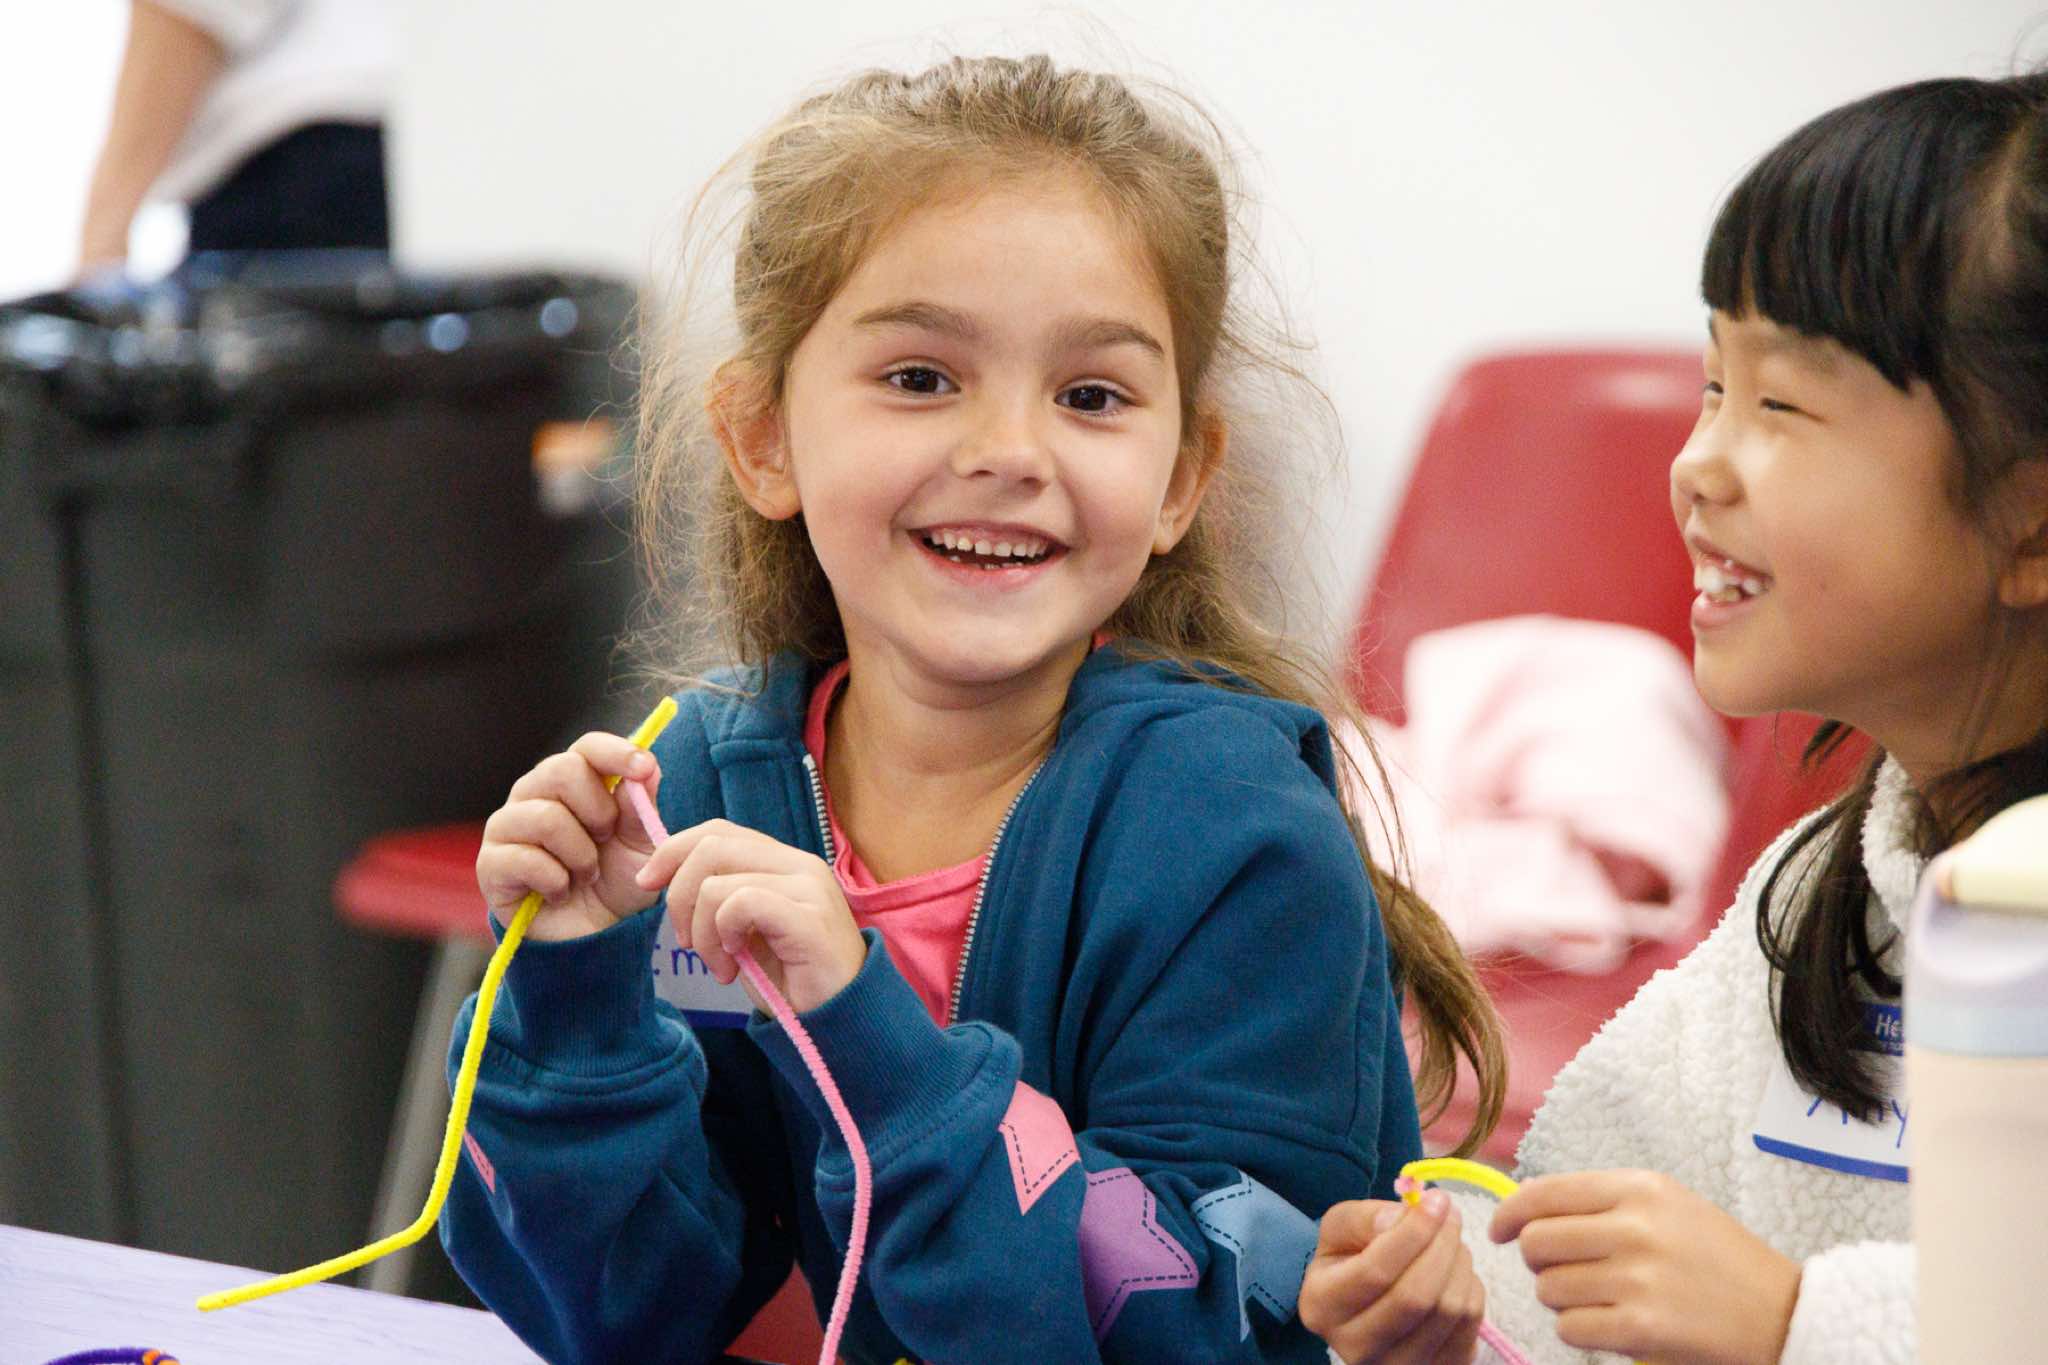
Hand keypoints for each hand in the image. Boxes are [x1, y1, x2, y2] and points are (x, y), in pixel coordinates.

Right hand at [475, 732, 661, 941]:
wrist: (595, 935)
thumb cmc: (616, 882)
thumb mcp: (642, 845)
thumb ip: (640, 806)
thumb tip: (646, 766)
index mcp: (573, 781)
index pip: (586, 747)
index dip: (615, 752)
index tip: (643, 767)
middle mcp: (534, 794)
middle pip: (562, 770)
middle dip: (598, 811)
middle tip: (606, 839)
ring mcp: (508, 826)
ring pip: (546, 818)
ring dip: (581, 855)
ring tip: (586, 875)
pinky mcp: (490, 863)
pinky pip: (525, 858)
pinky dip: (556, 881)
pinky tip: (560, 892)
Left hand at [634, 819, 866, 1013]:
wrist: (836, 1017)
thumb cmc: (790, 976)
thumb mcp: (744, 929)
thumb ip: (720, 896)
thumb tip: (665, 874)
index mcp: (782, 862)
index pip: (718, 830)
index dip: (673, 851)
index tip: (646, 884)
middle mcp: (799, 865)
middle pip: (711, 847)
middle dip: (679, 896)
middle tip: (686, 941)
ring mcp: (809, 889)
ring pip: (718, 883)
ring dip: (702, 931)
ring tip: (720, 964)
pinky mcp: (810, 919)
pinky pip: (742, 904)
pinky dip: (724, 934)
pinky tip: (736, 962)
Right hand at [1300, 1190, 1482, 1363]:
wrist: (1364, 1309)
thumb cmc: (1351, 1260)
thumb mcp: (1340, 1230)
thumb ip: (1364, 1217)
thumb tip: (1402, 1217)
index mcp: (1322, 1306)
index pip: (1376, 1271)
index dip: (1413, 1233)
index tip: (1436, 1201)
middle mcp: (1355, 1347)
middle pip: (1416, 1296)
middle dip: (1442, 1245)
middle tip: (1452, 1214)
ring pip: (1448, 1310)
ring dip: (1460, 1264)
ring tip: (1451, 1241)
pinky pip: (1469, 1327)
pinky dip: (1471, 1290)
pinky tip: (1456, 1272)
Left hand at [1490, 1169, 1800, 1364]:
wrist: (1786, 1314)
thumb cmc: (1719, 1259)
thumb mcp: (1667, 1206)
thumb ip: (1602, 1202)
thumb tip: (1525, 1209)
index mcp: (1640, 1189)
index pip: (1543, 1194)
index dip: (1508, 1215)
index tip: (1497, 1231)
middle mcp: (1636, 1227)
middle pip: (1536, 1243)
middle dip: (1537, 1263)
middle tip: (1559, 1272)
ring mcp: (1639, 1279)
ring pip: (1549, 1289)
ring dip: (1562, 1300)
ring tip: (1600, 1300)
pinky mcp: (1642, 1328)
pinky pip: (1570, 1328)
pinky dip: (1581, 1332)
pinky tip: (1612, 1326)